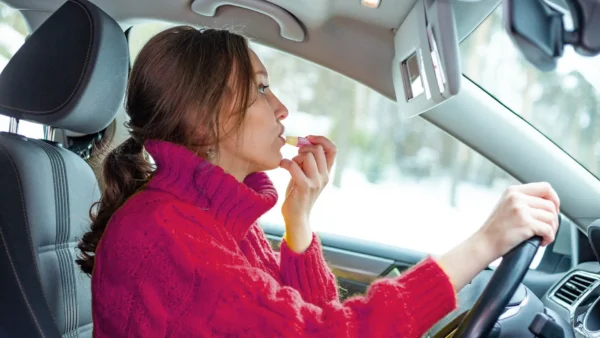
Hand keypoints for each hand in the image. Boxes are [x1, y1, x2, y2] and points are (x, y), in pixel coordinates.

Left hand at [279, 136, 336, 252]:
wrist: (296, 217)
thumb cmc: (298, 194)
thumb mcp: (306, 175)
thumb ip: (308, 161)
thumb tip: (302, 142)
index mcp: (326, 173)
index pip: (333, 149)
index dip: (321, 140)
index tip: (308, 138)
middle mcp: (324, 176)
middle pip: (318, 150)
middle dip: (304, 147)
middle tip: (295, 154)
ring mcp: (315, 182)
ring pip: (307, 156)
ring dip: (295, 157)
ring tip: (289, 165)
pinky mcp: (304, 187)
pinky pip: (295, 166)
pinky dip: (286, 163)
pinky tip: (281, 166)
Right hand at [437, 182, 559, 291]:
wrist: (484, 243)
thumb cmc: (495, 229)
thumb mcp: (506, 205)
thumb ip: (523, 200)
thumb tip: (548, 204)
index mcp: (513, 191)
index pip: (545, 187)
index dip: (554, 199)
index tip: (553, 210)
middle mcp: (517, 197)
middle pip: (550, 204)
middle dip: (554, 219)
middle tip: (547, 228)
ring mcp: (521, 210)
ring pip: (551, 217)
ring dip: (552, 230)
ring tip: (543, 236)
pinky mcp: (525, 223)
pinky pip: (548, 230)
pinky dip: (549, 238)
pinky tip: (541, 241)